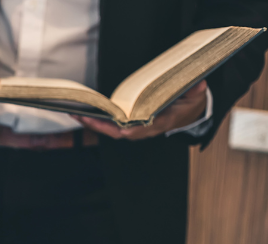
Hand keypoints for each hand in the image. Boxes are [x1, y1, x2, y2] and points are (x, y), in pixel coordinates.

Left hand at [73, 80, 207, 139]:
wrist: (189, 113)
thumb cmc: (190, 104)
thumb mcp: (196, 96)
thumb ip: (195, 91)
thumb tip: (197, 84)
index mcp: (159, 123)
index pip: (141, 130)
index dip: (128, 129)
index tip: (119, 127)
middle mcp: (143, 129)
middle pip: (117, 131)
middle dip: (99, 125)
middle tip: (81, 114)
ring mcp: (135, 128)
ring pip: (110, 129)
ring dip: (93, 122)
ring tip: (75, 112)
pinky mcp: (129, 123)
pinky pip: (110, 124)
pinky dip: (96, 119)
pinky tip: (83, 112)